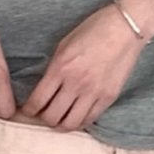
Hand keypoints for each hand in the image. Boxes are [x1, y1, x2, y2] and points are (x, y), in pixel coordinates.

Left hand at [17, 2, 145, 130]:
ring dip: (61, 125)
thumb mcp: (65, 44)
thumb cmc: (94, 30)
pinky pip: (90, 119)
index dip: (28, 111)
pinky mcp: (109, 97)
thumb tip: (44, 89)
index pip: (37, 100)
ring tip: (59, 121)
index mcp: (61, 67)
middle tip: (42, 116)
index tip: (26, 111)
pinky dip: (80, 122)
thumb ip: (54, 68)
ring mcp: (94, 92)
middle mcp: (76, 83)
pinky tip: (76, 117)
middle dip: (42, 119)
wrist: (127, 27)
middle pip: (51, 117)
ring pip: (70, 124)